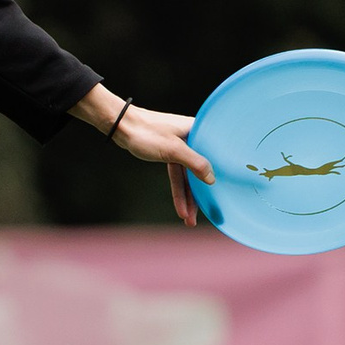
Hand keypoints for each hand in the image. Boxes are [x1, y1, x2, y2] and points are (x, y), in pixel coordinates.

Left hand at [72, 86, 215, 227]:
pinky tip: (180, 206)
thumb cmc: (146, 132)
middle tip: (205, 215)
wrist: (121, 125)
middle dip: (200, 194)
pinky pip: (178, 175)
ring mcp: (181, 146)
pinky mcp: (169, 152)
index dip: (220, 175)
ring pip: (188, 176)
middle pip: (201, 170)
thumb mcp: (174, 150)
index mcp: (198, 131)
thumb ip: (195, 163)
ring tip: (188, 219)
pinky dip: (178, 189)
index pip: (215, 155)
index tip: (222, 195)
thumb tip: (212, 179)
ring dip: (187, 197)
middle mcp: (192, 138)